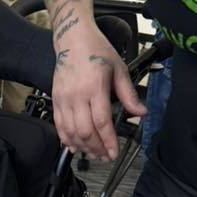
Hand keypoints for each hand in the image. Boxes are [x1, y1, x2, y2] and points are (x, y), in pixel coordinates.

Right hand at [52, 23, 146, 160]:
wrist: (72, 39)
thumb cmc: (97, 51)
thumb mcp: (119, 69)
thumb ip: (129, 94)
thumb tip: (141, 112)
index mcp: (95, 87)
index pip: (101, 121)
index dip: (108, 141)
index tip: (114, 152)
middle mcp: (77, 95)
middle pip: (85, 131)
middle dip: (96, 148)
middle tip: (106, 157)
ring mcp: (63, 99)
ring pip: (71, 132)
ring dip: (82, 147)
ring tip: (93, 154)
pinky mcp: (55, 101)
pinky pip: (59, 126)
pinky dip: (66, 139)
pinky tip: (75, 147)